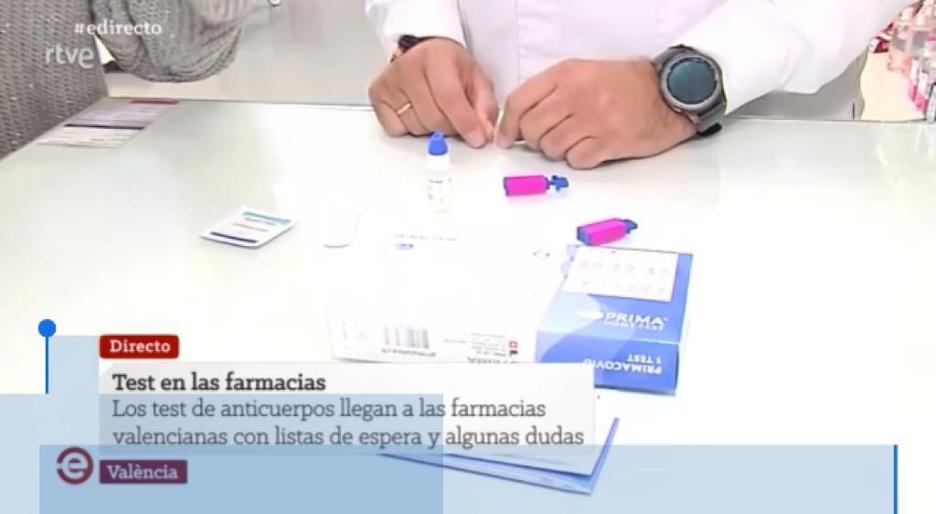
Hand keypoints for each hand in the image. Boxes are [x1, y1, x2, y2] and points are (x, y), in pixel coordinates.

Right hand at [368, 38, 496, 147]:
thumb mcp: (476, 80)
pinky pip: (396, 130)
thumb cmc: (450, 67)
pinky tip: (416, 112)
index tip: (476, 139)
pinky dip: (410, 128)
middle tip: (455, 119)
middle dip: (450, 128)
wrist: (424, 53)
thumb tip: (483, 134)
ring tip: (434, 110)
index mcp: (436, 57)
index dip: (465, 122)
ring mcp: (389, 81)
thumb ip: (484, 107)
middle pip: (433, 118)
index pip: (449, 97)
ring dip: (431, 128)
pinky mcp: (376, 94)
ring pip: (416, 127)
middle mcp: (408, 66)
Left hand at [497, 58, 695, 168]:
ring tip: (576, 141)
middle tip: (550, 139)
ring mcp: (593, 118)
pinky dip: (580, 159)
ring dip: (558, 150)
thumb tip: (518, 124)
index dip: (508, 125)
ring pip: (551, 147)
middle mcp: (576, 94)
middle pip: (532, 129)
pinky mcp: (609, 141)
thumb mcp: (582, 74)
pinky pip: (576, 160)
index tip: (506, 140)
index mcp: (566, 74)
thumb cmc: (621, 85)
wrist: (666, 93)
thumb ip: (550, 93)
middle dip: (536, 140)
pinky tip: (592, 148)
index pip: (519, 101)